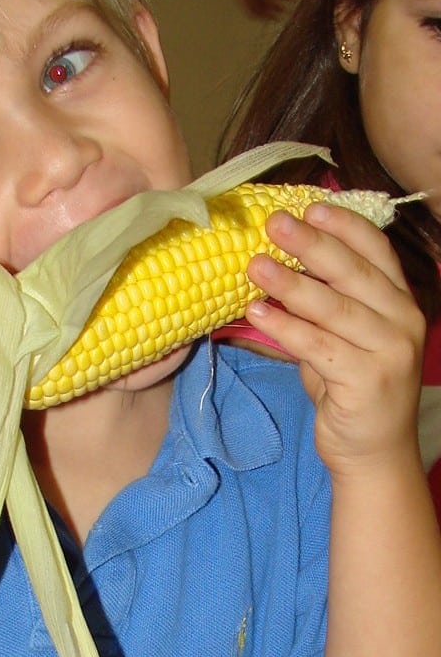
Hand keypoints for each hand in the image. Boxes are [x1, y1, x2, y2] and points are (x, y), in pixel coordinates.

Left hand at [244, 203, 424, 474]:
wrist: (372, 450)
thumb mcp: (342, 333)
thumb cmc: (349, 382)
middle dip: (312, 245)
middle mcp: (403, 322)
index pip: (377, 253)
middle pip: (353, 274)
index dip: (345, 227)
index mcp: (400, 302)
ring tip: (254, 265)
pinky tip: (256, 312)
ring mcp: (390, 353)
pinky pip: (318, 347)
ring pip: (334, 310)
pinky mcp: (368, 383)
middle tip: (274, 224)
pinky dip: (285, 328)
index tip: (311, 206)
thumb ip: (324, 298)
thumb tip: (274, 257)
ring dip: (290, 284)